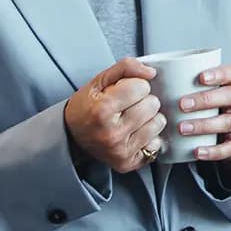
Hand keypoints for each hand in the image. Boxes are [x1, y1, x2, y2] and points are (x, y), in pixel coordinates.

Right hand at [64, 57, 164, 172]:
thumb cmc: (87, 106)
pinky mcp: (128, 163)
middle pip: (152, 105)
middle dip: (143, 100)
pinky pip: (157, 144)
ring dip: (149, 118)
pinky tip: (134, 134)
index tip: (124, 91)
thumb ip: (126, 67)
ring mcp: (121, 151)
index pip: (141, 87)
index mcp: (102, 110)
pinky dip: (149, 137)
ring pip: (158, 123)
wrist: (71, 137)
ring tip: (132, 118)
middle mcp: (112, 133)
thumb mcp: (99, 80)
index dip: (135, 85)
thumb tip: (151, 72)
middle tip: (128, 105)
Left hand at [176, 64, 230, 162]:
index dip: (220, 73)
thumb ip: (171, 82)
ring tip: (182, 129)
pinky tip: (197, 152)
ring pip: (228, 122)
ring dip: (205, 125)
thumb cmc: (193, 109)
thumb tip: (145, 72)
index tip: (200, 77)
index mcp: (226, 85)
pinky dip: (213, 151)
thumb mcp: (186, 93)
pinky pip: (230, 148)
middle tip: (182, 105)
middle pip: (230, 95)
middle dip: (206, 100)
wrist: (209, 137)